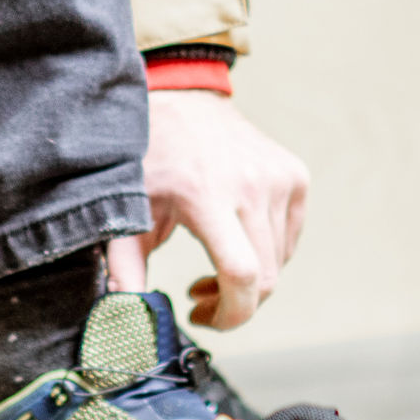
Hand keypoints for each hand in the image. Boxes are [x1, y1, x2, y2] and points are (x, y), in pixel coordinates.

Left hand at [141, 90, 308, 330]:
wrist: (181, 98)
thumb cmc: (149, 157)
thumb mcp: (128, 212)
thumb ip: (124, 270)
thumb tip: (126, 321)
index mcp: (207, 194)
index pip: (243, 274)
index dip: (231, 314)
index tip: (202, 316)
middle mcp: (251, 184)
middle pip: (266, 277)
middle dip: (235, 304)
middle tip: (201, 297)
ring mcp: (279, 177)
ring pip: (280, 261)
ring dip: (250, 280)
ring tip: (212, 269)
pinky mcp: (295, 174)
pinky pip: (289, 237)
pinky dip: (267, 252)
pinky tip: (236, 241)